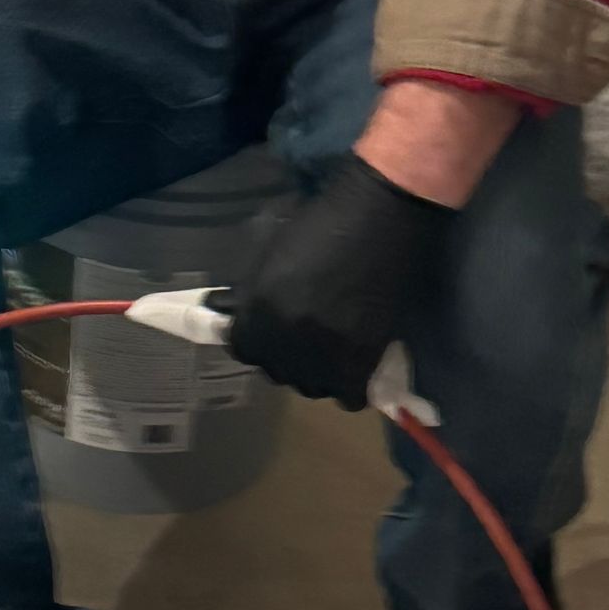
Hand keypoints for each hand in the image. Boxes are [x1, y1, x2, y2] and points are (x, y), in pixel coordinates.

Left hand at [227, 153, 452, 408]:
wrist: (379, 214)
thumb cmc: (322, 220)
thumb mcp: (269, 249)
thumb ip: (251, 288)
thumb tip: (229, 309)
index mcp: (257, 308)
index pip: (242, 349)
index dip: (257, 343)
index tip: (271, 336)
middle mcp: (284, 336)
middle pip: (276, 371)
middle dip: (287, 359)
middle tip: (306, 342)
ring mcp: (323, 351)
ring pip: (312, 386)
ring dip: (319, 374)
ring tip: (332, 354)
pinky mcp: (362, 358)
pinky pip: (349, 395)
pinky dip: (352, 385)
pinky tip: (356, 365)